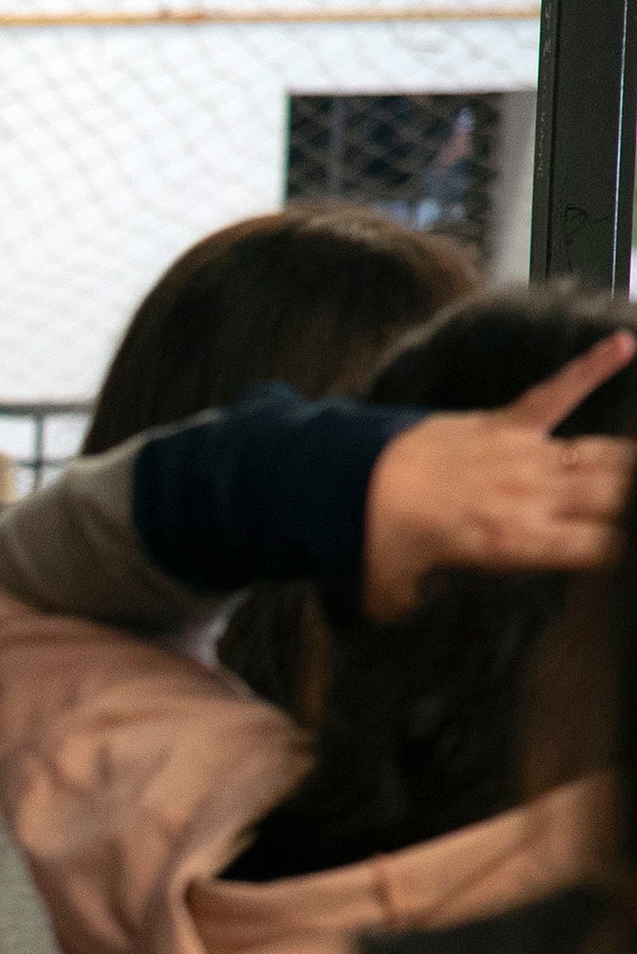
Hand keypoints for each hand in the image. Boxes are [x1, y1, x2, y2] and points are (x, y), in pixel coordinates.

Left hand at [360, 333, 635, 618]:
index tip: (620, 551)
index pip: (597, 549)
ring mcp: (521, 456)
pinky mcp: (503, 422)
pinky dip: (590, 368)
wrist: (345, 482)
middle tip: (632, 507)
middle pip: (614, 498)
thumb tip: (411, 609)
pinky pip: (557, 391)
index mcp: (514, 545)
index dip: (619, 550)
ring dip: (626, 463)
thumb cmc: (372, 541)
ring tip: (636, 469)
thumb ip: (416, 604)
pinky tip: (622, 345)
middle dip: (631, 504)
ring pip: (601, 456)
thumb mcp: (392, 593)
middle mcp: (531, 498)